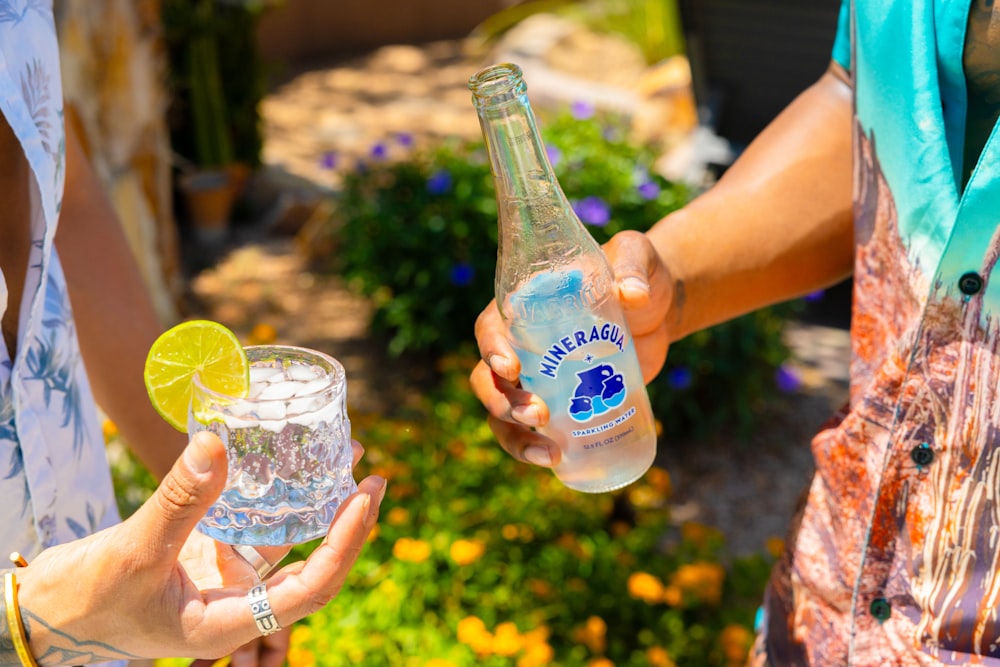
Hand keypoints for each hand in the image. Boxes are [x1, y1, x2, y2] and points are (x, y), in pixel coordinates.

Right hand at [15, 432, 385, 664]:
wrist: (51, 611)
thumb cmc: (88, 598)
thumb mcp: (135, 550)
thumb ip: (178, 500)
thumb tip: (218, 443)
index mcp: (229, 623)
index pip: (309, 589)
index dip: (344, 544)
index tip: (365, 498)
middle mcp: (238, 605)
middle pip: (311, 568)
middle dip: (346, 526)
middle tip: (371, 478)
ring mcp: (226, 582)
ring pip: (285, 544)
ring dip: (314, 506)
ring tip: (341, 459)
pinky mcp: (210, 559)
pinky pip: (253, 527)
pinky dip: (272, 498)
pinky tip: (286, 465)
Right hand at [470, 229, 673, 466]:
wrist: (659, 311)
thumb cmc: (639, 275)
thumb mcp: (638, 258)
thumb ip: (633, 265)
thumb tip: (632, 295)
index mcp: (524, 304)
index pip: (491, 327)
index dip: (492, 349)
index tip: (511, 368)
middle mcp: (520, 343)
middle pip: (490, 378)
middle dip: (503, 402)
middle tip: (538, 415)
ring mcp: (537, 376)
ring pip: (503, 411)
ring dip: (514, 435)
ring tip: (548, 454)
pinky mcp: (560, 401)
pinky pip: (533, 430)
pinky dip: (536, 448)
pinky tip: (556, 462)